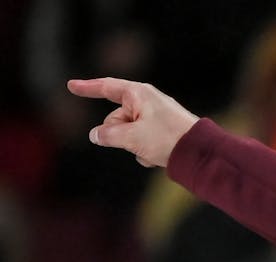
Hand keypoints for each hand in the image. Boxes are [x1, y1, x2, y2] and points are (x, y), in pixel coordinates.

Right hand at [66, 77, 198, 167]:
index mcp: (138, 94)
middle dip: (118, 134)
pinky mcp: (164, 132)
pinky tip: (158, 157)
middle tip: (136, 142)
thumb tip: (95, 135)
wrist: (201, 154)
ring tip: (153, 150)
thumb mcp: (131, 137)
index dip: (88, 88)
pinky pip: (144, 142)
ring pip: (129, 133)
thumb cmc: (167, 139)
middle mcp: (147, 101)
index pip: (106, 87)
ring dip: (134, 146)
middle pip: (116, 118)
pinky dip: (146, 151)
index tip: (71, 86)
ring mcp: (156, 117)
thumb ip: (108, 135)